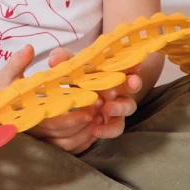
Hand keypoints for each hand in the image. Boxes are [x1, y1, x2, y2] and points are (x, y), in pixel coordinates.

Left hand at [24, 47, 145, 153]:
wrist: (73, 101)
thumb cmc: (77, 77)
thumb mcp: (69, 66)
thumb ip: (62, 59)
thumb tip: (53, 60)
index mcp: (112, 71)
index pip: (125, 65)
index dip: (132, 64)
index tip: (135, 63)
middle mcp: (119, 88)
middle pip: (132, 85)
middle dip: (133, 83)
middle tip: (132, 81)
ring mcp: (118, 106)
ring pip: (128, 107)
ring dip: (120, 107)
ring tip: (107, 108)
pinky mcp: (112, 122)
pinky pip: (115, 128)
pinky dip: (108, 129)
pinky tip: (96, 129)